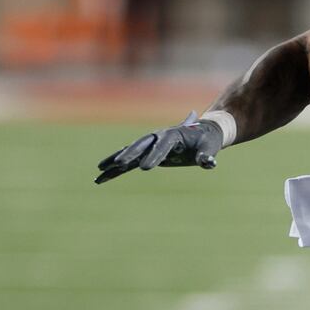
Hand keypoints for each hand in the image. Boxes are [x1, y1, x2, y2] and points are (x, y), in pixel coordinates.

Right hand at [95, 115, 224, 183]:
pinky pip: (129, 161)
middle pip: (140, 145)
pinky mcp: (147, 153)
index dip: (154, 156)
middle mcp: (158, 136)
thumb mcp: (210, 147)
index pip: (162, 146)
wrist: (204, 132)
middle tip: (119, 164)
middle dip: (129, 155)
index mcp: (173, 134)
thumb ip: (207, 155)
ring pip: (130, 152)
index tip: (145, 168)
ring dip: (115, 161)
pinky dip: (116, 169)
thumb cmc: (208, 140)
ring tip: (99, 170)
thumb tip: (209, 163)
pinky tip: (102, 177)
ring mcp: (150, 144)